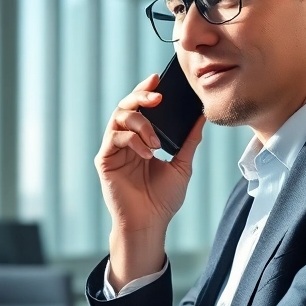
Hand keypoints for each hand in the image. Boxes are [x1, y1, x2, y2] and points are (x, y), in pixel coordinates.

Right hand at [95, 73, 205, 284]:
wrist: (150, 224)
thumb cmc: (162, 199)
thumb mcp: (182, 165)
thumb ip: (189, 141)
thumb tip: (201, 117)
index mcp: (140, 139)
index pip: (140, 108)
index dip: (146, 91)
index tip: (158, 80)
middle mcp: (124, 141)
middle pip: (125, 106)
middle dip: (141, 97)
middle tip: (158, 98)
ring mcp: (113, 150)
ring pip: (118, 117)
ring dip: (141, 123)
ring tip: (156, 142)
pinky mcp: (105, 160)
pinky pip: (115, 138)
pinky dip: (133, 140)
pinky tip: (148, 154)